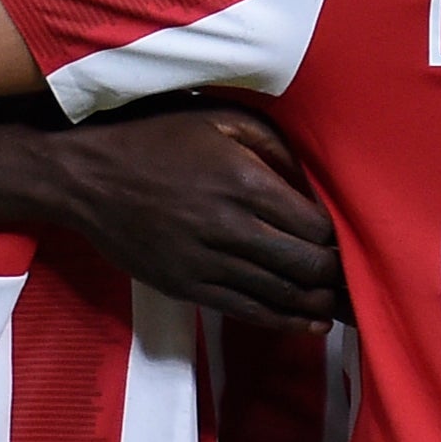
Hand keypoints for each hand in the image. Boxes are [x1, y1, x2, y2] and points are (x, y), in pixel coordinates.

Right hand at [41, 104, 343, 328]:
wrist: (85, 178)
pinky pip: (246, 311)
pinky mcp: (185, 286)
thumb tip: (310, 182)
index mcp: (241, 181)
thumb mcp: (216, 118)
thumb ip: (271, 145)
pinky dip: (283, 321)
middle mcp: (227, 227)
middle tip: (356, 278)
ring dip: (318, 305)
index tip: (349, 240)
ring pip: (279, 296)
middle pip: (303, 266)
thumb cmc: (153, 138)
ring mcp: (204, 263)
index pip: (312, 226)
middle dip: (336, 276)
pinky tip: (308, 323)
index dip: (338, 239)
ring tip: (343, 307)